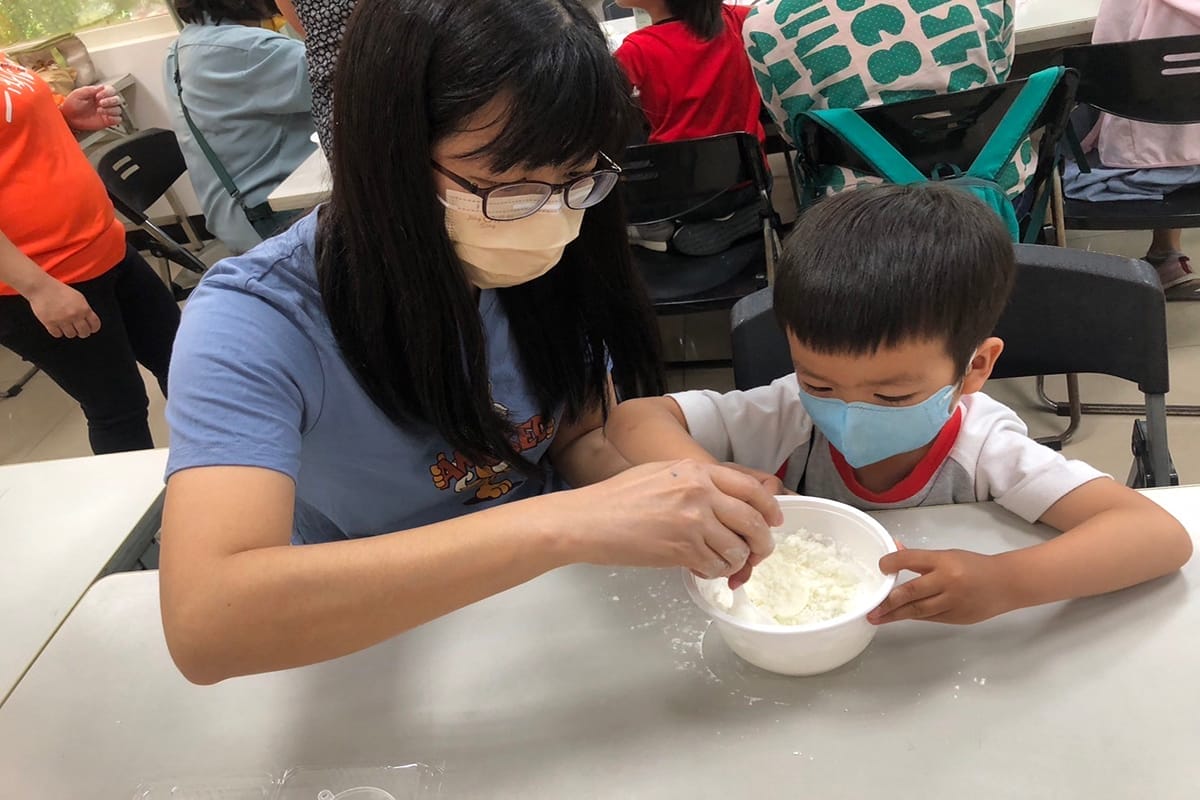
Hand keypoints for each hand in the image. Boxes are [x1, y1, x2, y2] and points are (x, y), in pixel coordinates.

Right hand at [26, 279, 100, 337]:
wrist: (42, 287)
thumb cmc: (59, 291)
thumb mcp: (79, 298)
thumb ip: (85, 310)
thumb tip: (89, 322)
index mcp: (84, 309)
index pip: (95, 325)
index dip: (93, 328)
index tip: (91, 329)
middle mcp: (74, 315)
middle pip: (84, 333)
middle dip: (82, 333)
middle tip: (79, 330)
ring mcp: (62, 320)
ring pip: (71, 335)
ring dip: (69, 331)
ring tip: (66, 325)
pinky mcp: (50, 323)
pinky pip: (57, 334)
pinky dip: (58, 332)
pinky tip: (57, 326)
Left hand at [61, 85, 121, 130]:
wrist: (69, 118)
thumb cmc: (71, 106)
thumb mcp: (78, 94)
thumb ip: (89, 90)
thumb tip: (101, 86)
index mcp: (98, 94)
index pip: (110, 90)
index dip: (107, 92)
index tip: (98, 96)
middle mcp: (104, 102)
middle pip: (117, 99)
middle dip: (110, 101)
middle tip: (101, 103)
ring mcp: (106, 112)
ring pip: (118, 109)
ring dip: (110, 110)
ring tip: (99, 111)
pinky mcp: (107, 121)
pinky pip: (117, 119)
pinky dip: (114, 119)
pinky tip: (106, 117)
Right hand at [561, 459, 781, 578]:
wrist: (590, 520)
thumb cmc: (618, 497)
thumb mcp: (663, 473)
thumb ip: (697, 482)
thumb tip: (727, 503)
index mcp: (697, 470)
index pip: (752, 489)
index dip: (770, 508)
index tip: (774, 521)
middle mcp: (701, 492)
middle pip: (754, 521)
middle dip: (763, 543)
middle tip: (759, 552)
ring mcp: (693, 521)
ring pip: (738, 549)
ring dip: (736, 561)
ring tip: (721, 562)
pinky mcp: (683, 549)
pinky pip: (716, 566)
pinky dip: (715, 572)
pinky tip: (701, 567)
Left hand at [867, 549, 1012, 624]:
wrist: (1007, 584)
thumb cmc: (974, 566)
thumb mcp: (947, 555)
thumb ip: (920, 558)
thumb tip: (895, 549)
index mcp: (944, 561)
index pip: (911, 559)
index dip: (892, 563)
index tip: (880, 568)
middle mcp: (947, 581)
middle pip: (911, 592)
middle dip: (888, 602)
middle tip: (871, 609)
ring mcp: (953, 602)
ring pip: (918, 610)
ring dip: (895, 615)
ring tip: (877, 618)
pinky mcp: (957, 618)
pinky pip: (930, 618)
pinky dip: (914, 617)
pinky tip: (900, 617)